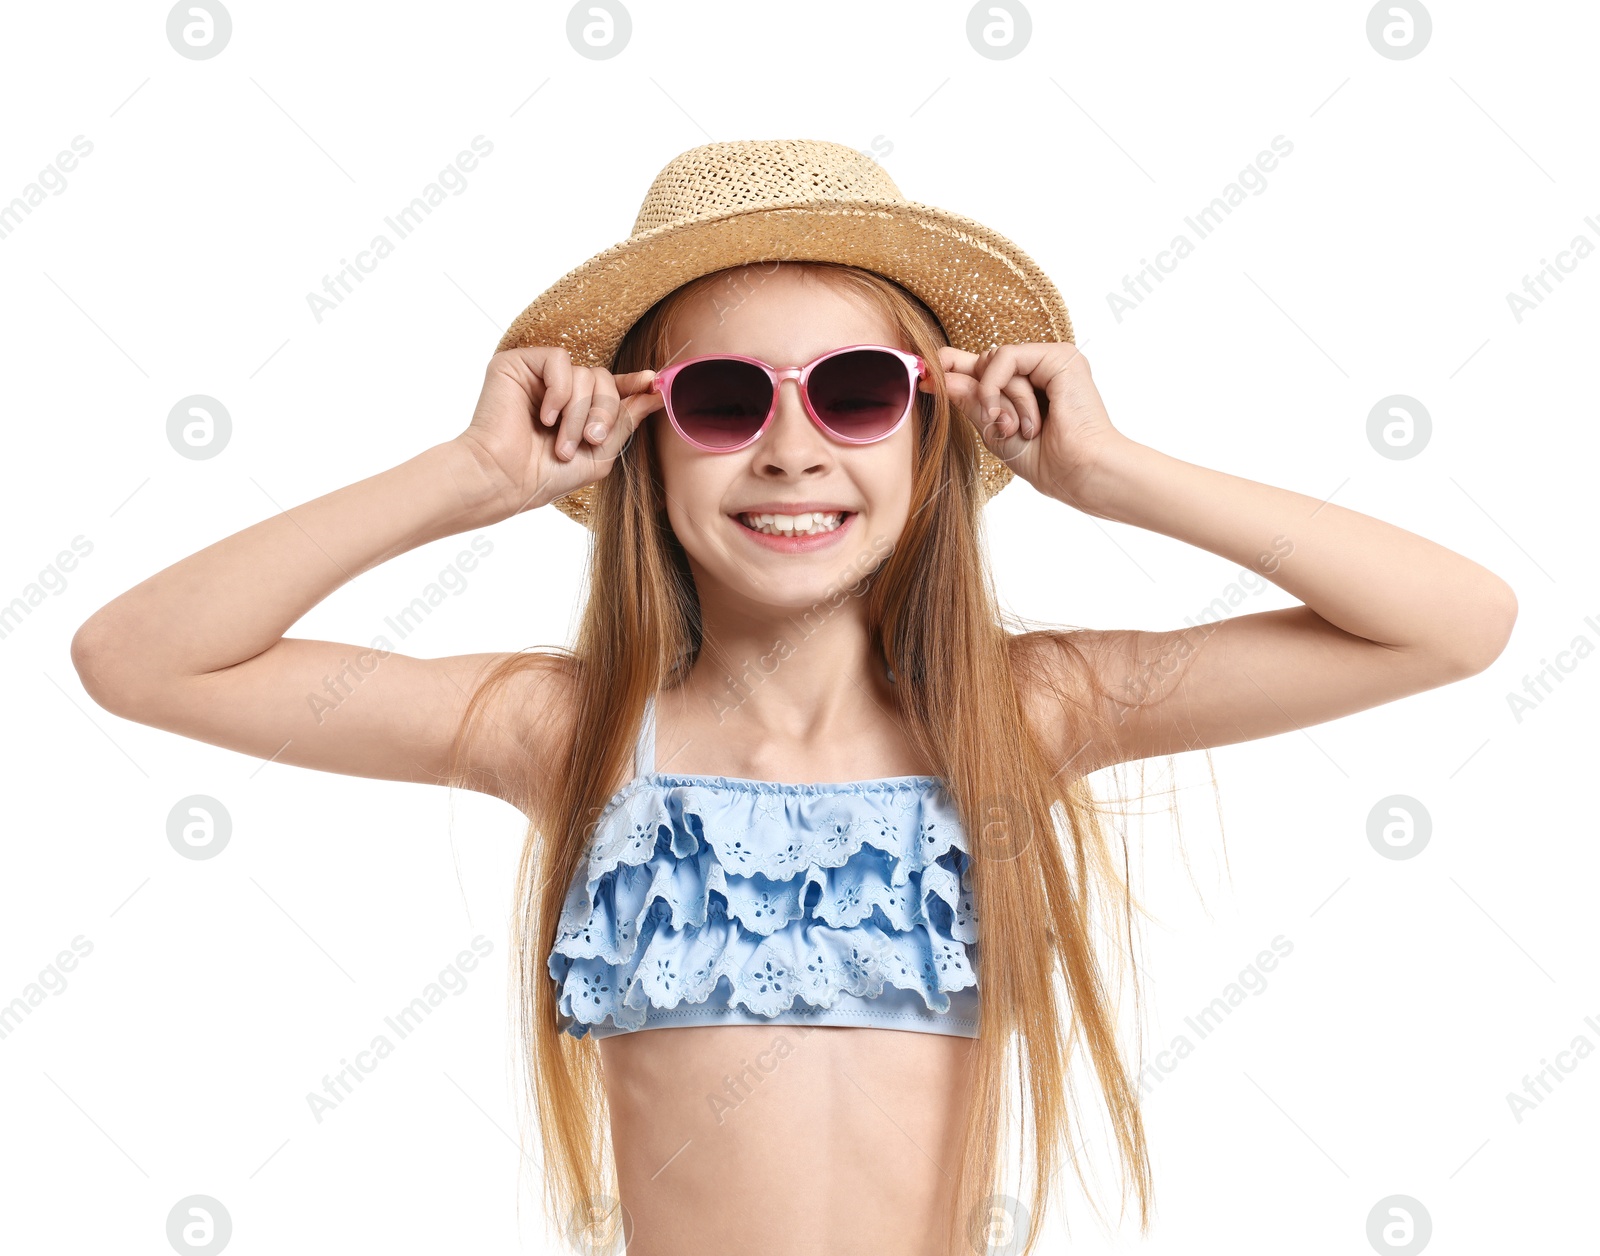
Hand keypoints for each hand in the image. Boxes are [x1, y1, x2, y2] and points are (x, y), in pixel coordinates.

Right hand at [454, 347, 664, 515]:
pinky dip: (559, 392)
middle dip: (604, 411)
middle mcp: (558, 389)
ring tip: (560, 442)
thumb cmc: (546, 475)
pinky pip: (559, 361)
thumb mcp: (600, 453)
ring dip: (578, 413)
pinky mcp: (517, 363)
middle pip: (603, 378)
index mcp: (576, 409)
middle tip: (590, 439)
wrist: (505, 480)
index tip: (651, 382)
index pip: (610, 387)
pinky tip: (545, 417)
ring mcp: (538, 376)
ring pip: (584, 373)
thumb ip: (626, 421)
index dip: (632, 384)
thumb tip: (656, 393)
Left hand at [921, 342, 1125, 508]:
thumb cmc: (1047, 461)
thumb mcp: (995, 431)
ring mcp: (1051, 361)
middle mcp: (1041, 370)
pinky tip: (1006, 414)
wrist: (1079, 473)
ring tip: (1016, 429)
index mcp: (1030, 387)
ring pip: (995, 360)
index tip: (924, 379)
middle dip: (984, 396)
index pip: (985, 368)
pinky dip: (996, 385)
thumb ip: (972, 401)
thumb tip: (940, 377)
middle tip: (1000, 426)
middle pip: (986, 363)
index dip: (953, 369)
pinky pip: (1005, 356)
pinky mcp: (1059, 356)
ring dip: (995, 399)